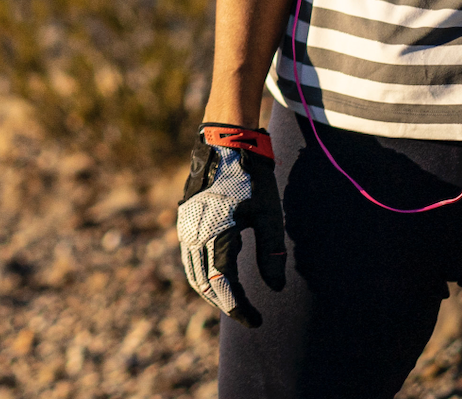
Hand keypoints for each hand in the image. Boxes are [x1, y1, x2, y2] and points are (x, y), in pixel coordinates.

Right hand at [176, 123, 286, 326]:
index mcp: (216, 235)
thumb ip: (271, 253)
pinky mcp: (185, 217)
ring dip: (211, 290)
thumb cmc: (251, 177)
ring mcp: (186, 225)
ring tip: (234, 299)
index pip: (223, 287)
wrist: (226, 141)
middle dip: (225, 304)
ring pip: (193, 272)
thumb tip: (276, 289)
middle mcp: (195, 234)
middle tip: (247, 314)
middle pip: (203, 284)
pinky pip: (189, 256)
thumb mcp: (269, 214)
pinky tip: (220, 273)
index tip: (256, 320)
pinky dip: (203, 272)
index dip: (239, 309)